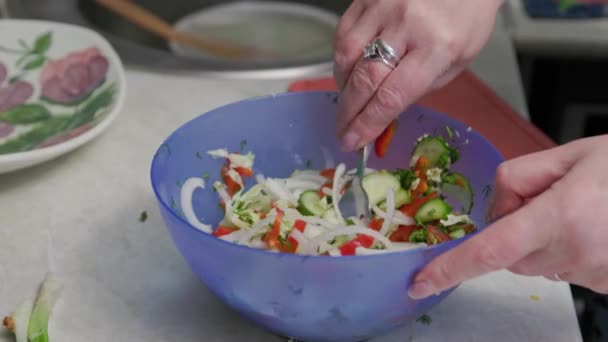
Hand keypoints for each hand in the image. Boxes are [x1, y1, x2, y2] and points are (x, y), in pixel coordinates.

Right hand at [333, 0, 502, 150]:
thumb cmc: (465, 19)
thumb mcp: (456, 61)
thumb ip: (420, 87)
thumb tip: (383, 112)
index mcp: (438, 48)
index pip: (392, 96)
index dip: (367, 124)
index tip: (353, 142)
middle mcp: (407, 25)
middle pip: (364, 79)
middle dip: (349, 113)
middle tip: (342, 132)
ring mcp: (383, 7)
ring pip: (346, 56)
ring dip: (343, 86)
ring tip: (349, 99)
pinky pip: (342, 33)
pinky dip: (341, 58)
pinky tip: (349, 70)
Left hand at [408, 135, 607, 298]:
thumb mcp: (568, 155)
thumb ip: (516, 179)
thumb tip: (496, 212)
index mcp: (562, 217)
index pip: (489, 251)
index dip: (449, 269)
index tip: (419, 282)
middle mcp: (576, 252)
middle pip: (509, 254)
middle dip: (513, 228)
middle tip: (548, 197)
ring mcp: (594, 272)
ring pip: (534, 263)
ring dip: (540, 239)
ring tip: (579, 208)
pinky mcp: (604, 284)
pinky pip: (563, 268)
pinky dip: (564, 249)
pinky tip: (592, 225)